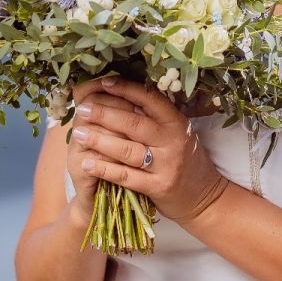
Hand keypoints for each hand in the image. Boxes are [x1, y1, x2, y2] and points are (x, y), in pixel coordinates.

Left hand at [71, 76, 230, 223]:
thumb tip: (122, 94)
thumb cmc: (185, 159)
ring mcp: (166, 165)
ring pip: (127, 150)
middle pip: (133, 124)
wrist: (203, 197)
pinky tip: (86, 163)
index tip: (104, 83)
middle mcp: (173, 141)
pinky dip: (104, 169)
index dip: (126, 89)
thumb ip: (156, 118)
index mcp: (176, 122)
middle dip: (104, 114)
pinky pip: (126, 177)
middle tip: (82, 109)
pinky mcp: (158, 188)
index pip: (149, 99)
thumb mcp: (178, 133)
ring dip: (99, 141)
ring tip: (78, 134)